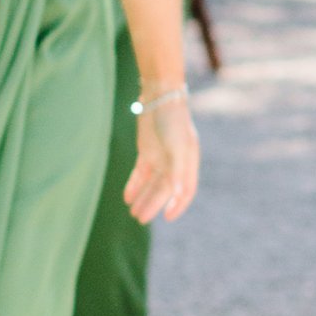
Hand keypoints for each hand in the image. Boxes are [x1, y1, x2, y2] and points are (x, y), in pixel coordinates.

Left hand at [126, 93, 199, 223]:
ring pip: (151, 183)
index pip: (186, 190)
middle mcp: (176, 162)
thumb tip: (178, 194)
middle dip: (153, 205)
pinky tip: (127, 197)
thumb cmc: (173, 121)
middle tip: (140, 219)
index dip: (178, 205)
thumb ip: (178, 171)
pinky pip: (141, 173)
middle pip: (164, 189)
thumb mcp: (177, 147)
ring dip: (143, 198)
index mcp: (188, 162)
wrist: (160, 96)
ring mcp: (161, 156)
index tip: (167, 218)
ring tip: (132, 212)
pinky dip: (135, 185)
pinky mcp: (147, 150)